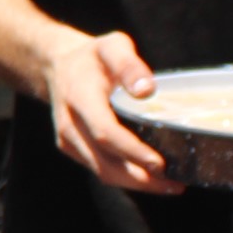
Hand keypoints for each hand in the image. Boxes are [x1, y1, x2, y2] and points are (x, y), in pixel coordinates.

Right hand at [43, 32, 175, 193]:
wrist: (57, 66)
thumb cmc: (92, 57)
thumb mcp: (112, 46)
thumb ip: (128, 64)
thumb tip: (147, 90)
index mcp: (79, 98)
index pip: (105, 133)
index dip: (133, 152)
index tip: (160, 163)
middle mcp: (69, 124)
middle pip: (104, 163)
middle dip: (140, 179)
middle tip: (175, 185)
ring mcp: (68, 140)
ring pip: (103, 172)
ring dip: (136, 184)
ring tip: (169, 185)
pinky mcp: (72, 149)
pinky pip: (100, 169)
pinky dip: (126, 178)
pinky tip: (149, 177)